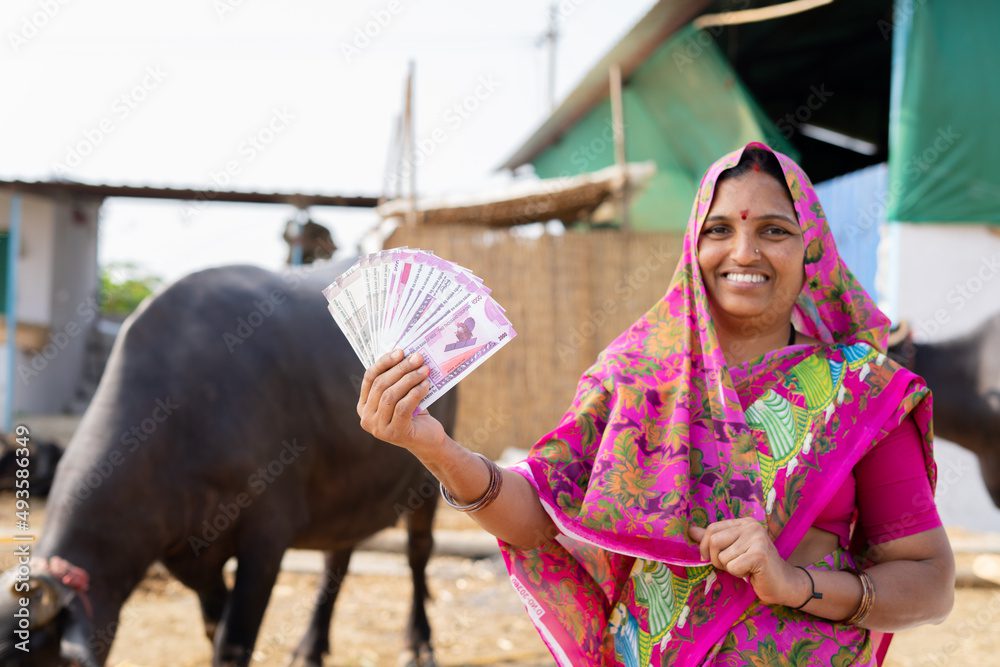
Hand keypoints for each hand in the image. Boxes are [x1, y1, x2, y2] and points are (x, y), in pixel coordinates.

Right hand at [357, 349, 445, 452]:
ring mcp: (378, 428)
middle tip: (418, 358)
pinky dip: (415, 393)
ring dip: (409, 379)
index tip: (400, 351)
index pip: (370, 378)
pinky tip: (426, 385)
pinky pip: (402, 407)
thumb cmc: (414, 413)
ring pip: (390, 395)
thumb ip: (397, 379)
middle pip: (381, 385)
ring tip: (424, 370)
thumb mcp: (402, 395)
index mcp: (364, 406)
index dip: (384, 362)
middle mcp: (366, 418)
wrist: (428, 440)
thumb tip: (406, 353)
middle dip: (401, 368)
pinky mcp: (394, 433)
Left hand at [688, 517, 805, 606]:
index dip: (705, 546)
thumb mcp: (732, 551)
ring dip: (730, 568)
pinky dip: (738, 575)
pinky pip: (733, 567)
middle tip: (733, 565)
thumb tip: (690, 530)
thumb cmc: (755, 568)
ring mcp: (757, 538)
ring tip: (745, 568)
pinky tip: (752, 573)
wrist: (784, 584)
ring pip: (723, 557)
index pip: (712, 528)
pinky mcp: (760, 554)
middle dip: (717, 559)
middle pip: (714, 541)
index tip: (710, 558)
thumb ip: (713, 539)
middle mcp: (751, 526)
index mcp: (743, 523)